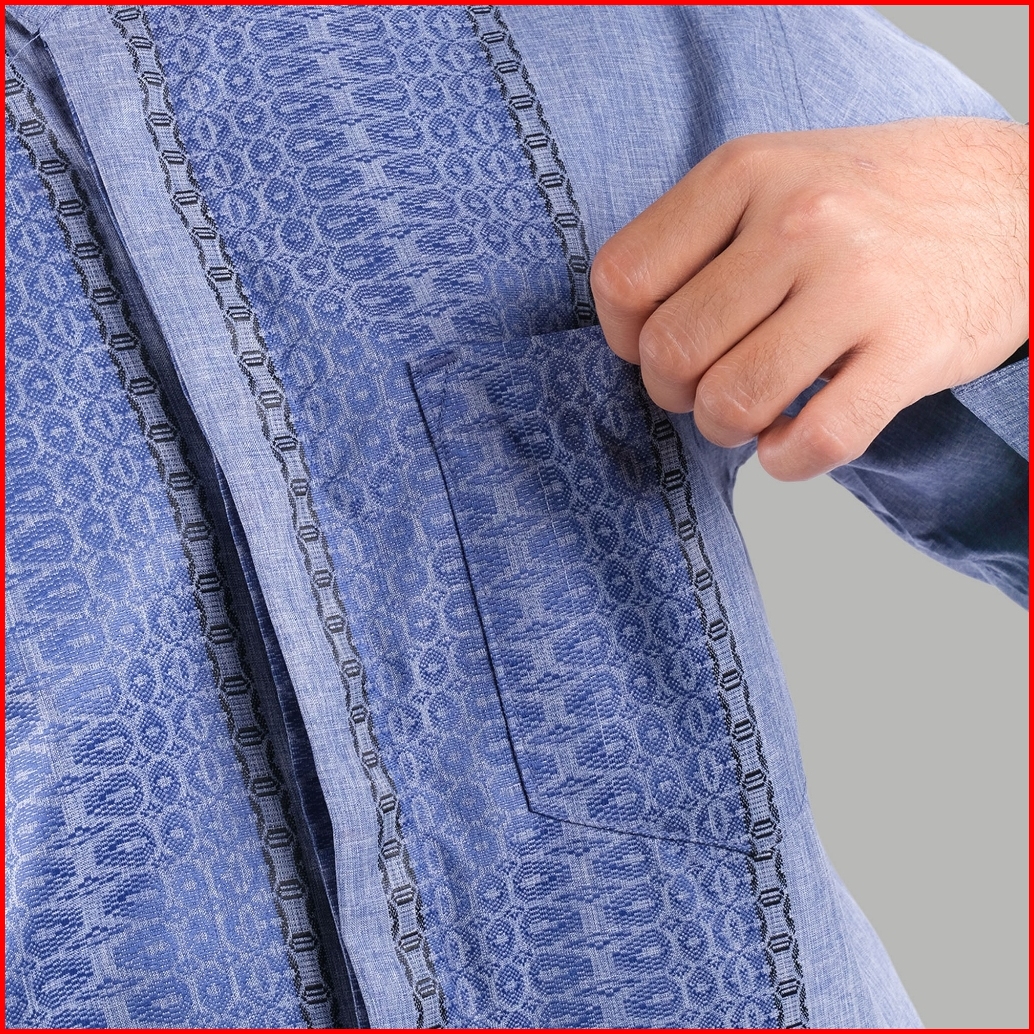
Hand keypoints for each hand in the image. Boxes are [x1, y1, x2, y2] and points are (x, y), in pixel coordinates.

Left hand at [590, 117, 1028, 479]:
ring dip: (726, 428)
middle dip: (674, 391)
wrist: (1014, 201)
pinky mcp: (911, 350)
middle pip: (670, 351)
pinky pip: (814, 440)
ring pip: (731, 402)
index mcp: (745, 172)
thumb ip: (697, 238)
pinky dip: (786, 460)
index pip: (623, 280)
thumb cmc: (870, 202)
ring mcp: (859, 285)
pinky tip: (792, 442)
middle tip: (706, 385)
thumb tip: (628, 331)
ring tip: (751, 411)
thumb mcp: (775, 175)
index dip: (622, 334)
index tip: (651, 343)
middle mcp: (799, 220)